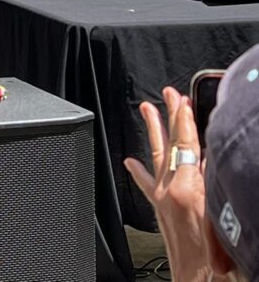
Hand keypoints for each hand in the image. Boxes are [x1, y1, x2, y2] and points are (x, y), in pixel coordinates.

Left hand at [124, 87, 209, 281]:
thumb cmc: (217, 258)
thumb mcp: (224, 211)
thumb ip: (215, 182)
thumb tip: (211, 158)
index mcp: (187, 189)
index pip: (186, 144)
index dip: (184, 120)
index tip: (182, 100)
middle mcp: (170, 191)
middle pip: (170, 145)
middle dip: (169, 117)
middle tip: (167, 95)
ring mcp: (162, 200)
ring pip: (156, 157)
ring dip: (153, 132)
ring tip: (147, 110)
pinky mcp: (160, 211)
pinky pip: (146, 185)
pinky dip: (138, 171)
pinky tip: (129, 161)